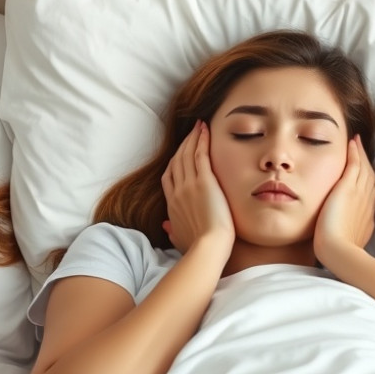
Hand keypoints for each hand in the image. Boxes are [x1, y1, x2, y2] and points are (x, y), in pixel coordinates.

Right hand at [161, 120, 234, 253]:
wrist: (208, 247)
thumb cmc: (197, 247)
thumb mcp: (179, 239)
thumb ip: (172, 231)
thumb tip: (165, 226)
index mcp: (172, 204)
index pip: (169, 177)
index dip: (174, 163)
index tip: (180, 153)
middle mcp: (178, 191)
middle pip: (177, 161)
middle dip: (183, 144)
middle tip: (191, 132)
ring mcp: (189, 184)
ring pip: (187, 154)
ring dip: (192, 137)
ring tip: (198, 126)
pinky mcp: (204, 181)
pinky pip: (200, 154)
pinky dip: (201, 140)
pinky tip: (205, 129)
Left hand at [313, 134, 374, 265]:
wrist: (338, 250)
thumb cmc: (338, 251)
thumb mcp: (349, 240)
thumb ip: (348, 232)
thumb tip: (342, 231)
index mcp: (367, 214)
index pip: (370, 192)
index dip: (367, 180)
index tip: (364, 172)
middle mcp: (367, 201)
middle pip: (370, 177)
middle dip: (367, 163)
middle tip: (362, 150)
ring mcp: (359, 193)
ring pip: (364, 168)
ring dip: (361, 154)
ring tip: (357, 142)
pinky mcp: (347, 188)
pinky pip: (354, 164)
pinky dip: (355, 152)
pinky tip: (352, 142)